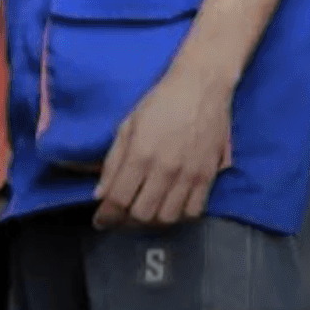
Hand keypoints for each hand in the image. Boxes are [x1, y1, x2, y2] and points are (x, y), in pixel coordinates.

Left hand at [93, 65, 233, 228]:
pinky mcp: (209, 176)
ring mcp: (190, 175)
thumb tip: (100, 194)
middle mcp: (165, 170)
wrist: (200, 88)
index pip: (118, 199)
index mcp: (140, 154)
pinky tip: (168, 207)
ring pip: (168, 217)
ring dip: (152, 220)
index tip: (100, 221)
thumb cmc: (159, 103)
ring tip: (143, 211)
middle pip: (142, 214)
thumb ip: (113, 162)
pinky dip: (178, 215)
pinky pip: (194, 211)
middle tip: (121, 215)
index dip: (106, 215)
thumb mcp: (127, 126)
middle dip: (126, 219)